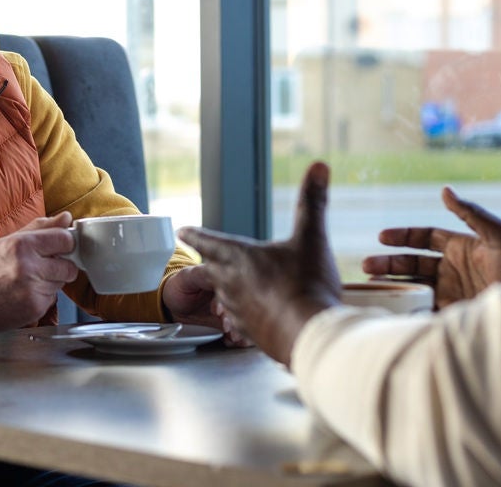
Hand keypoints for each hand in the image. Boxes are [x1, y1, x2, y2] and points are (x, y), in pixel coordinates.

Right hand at [0, 212, 79, 331]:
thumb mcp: (10, 240)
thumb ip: (41, 228)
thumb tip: (66, 218)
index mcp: (23, 245)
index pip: (65, 239)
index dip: (66, 244)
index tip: (61, 247)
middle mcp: (29, 267)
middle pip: (68, 266)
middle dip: (60, 267)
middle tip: (43, 267)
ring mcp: (32, 289)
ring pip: (61, 284)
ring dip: (50, 282)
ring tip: (29, 281)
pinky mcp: (35, 308)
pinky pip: (52, 299)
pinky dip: (42, 297)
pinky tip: (25, 294)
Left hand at [177, 162, 340, 365]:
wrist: (309, 334)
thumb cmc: (306, 283)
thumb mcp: (312, 237)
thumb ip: (312, 201)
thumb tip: (319, 166)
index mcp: (239, 257)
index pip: (208, 242)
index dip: (195, 235)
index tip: (181, 230)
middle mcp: (231, 285)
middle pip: (207, 272)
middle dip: (202, 264)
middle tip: (196, 260)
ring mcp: (238, 312)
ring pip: (221, 298)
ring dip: (221, 291)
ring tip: (223, 289)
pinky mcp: (251, 334)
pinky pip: (238, 323)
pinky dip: (240, 316)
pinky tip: (250, 317)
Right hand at [360, 186, 500, 309]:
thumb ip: (471, 213)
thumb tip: (444, 190)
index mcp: (463, 248)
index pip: (426, 238)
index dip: (403, 236)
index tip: (382, 237)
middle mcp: (454, 270)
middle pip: (413, 263)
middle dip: (389, 262)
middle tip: (367, 266)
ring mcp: (453, 294)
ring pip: (413, 286)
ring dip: (392, 284)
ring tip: (370, 285)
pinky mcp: (453, 316)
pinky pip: (422, 310)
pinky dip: (405, 308)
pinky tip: (390, 307)